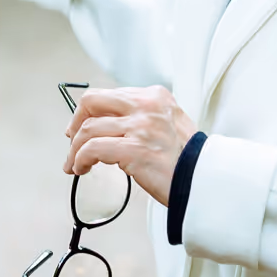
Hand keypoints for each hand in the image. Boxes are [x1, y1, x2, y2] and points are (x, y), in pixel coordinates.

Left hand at [64, 85, 197, 206]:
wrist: (205, 181)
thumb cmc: (188, 160)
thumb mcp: (169, 124)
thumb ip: (142, 117)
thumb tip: (107, 124)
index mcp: (155, 96)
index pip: (109, 95)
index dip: (89, 112)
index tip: (82, 125)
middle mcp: (147, 106)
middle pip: (92, 101)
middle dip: (76, 122)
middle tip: (72, 139)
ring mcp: (140, 126)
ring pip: (88, 129)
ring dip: (75, 149)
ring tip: (76, 164)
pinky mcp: (134, 149)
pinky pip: (92, 149)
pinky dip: (80, 159)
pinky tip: (82, 168)